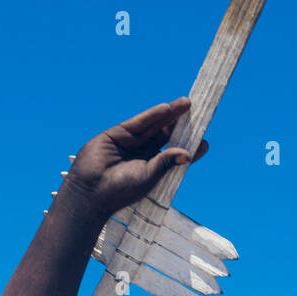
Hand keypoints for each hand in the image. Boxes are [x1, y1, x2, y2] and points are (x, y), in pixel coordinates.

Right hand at [64, 99, 207, 219]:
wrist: (91, 191)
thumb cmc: (120, 190)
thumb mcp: (148, 177)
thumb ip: (166, 162)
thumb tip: (188, 153)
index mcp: (152, 169)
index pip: (174, 156)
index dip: (189, 149)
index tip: (205, 143)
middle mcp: (143, 155)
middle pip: (166, 135)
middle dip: (181, 124)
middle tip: (199, 113)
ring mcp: (130, 143)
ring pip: (154, 126)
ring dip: (170, 114)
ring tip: (187, 104)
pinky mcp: (118, 134)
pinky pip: (138, 123)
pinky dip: (152, 115)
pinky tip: (166, 109)